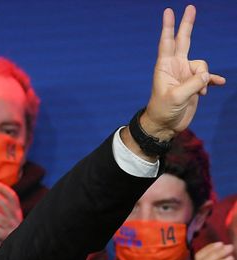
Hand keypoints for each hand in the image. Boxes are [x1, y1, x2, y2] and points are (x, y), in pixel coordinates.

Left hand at [141, 6, 225, 140]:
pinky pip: (208, 77)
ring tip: (198, 93)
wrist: (165, 125)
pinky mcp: (194, 84)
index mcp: (165, 66)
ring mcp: (186, 74)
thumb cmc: (163, 110)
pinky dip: (212, 81)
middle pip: (184, 40)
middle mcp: (175, 66)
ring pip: (202, 65)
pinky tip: (219, 84)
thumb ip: (192, 84)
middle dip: (187, 24)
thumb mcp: (176, 97)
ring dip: (204, 78)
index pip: (167, 42)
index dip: (169, 27)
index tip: (168, 11)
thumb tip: (206, 76)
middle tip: (190, 7)